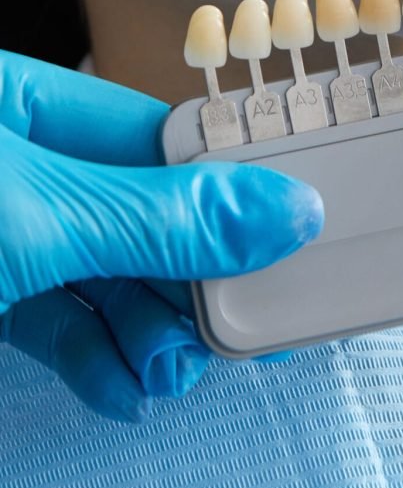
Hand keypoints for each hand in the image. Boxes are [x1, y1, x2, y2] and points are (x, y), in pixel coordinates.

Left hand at [0, 50, 322, 421]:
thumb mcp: (37, 217)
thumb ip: (163, 218)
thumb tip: (288, 211)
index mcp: (20, 101)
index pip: (157, 134)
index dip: (226, 183)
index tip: (286, 227)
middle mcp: (19, 162)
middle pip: (140, 212)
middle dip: (185, 277)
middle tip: (234, 317)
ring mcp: (3, 231)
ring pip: (103, 274)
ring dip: (146, 331)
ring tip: (171, 369)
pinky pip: (55, 322)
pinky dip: (94, 358)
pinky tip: (123, 386)